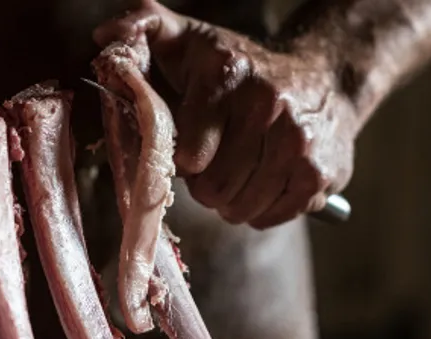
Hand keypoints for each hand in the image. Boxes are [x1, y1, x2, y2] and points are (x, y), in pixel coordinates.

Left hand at [95, 1, 357, 228]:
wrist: (326, 74)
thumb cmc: (242, 66)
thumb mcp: (191, 40)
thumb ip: (145, 28)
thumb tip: (104, 36)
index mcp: (226, 77)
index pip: (187, 157)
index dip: (183, 159)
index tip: (190, 148)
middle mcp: (268, 106)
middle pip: (212, 189)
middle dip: (206, 184)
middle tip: (216, 162)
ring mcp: (298, 143)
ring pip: (239, 208)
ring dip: (232, 200)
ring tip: (241, 170)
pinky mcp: (319, 174)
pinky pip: (270, 217)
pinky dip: (261, 209)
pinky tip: (266, 179)